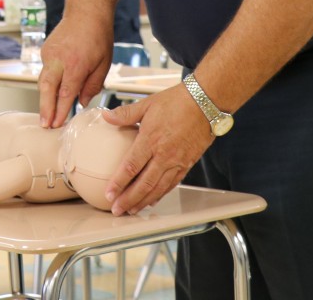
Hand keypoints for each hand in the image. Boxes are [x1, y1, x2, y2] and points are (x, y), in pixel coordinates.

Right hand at [36, 15, 112, 127]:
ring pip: (43, 81)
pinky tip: (53, 92)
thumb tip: (81, 102)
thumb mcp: (104, 63)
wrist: (86, 11)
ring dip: (44, 98)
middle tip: (44, 124)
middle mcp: (59, 59)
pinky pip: (45, 70)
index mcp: (76, 64)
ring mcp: (49, 54)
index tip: (56, 124)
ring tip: (46, 115)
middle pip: (47, 89)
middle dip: (45, 108)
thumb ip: (93, 85)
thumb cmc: (99, 37)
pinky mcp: (45, 50)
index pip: (65, 93)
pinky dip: (48, 82)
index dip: (60, 111)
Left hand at [99, 86, 209, 214]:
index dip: (119, 183)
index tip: (109, 194)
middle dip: (129, 199)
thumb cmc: (178, 101)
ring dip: (143, 201)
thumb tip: (106, 116)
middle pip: (144, 184)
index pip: (131, 166)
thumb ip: (126, 113)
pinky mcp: (188, 163)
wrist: (206, 103)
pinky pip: (172, 184)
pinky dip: (161, 194)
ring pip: (158, 188)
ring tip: (132, 210)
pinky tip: (152, 200)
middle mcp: (164, 154)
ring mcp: (177, 161)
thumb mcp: (147, 104)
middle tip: (117, 210)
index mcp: (151, 139)